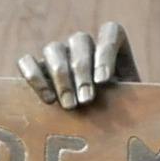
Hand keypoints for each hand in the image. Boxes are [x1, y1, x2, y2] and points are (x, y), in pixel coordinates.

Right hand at [19, 22, 135, 109]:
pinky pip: (26, 61)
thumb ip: (132, 95)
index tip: (104, 80)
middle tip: (86, 100)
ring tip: (70, 106)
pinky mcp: (38, 68)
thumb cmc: (121, 113)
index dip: (106, 52)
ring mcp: (59, 54)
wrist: (101, 129)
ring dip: (61, 77)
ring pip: (54, 49)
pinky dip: (34, 77)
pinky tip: (48, 100)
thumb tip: (126, 97)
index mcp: (112, 45)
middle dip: (82, 72)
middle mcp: (83, 45)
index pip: (110, 31)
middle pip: (79, 41)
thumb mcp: (133, 103)